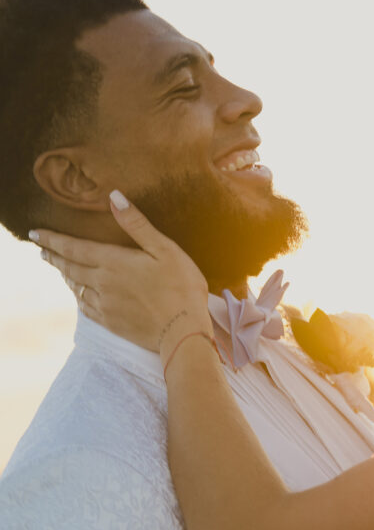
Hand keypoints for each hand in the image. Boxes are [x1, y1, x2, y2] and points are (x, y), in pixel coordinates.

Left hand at [31, 190, 211, 357]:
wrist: (183, 333)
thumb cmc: (181, 287)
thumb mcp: (165, 249)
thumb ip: (137, 224)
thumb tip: (114, 196)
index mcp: (113, 262)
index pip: (73, 247)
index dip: (52, 239)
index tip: (36, 233)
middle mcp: (102, 283)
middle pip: (69, 267)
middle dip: (54, 257)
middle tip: (42, 250)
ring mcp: (105, 304)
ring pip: (76, 287)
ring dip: (66, 276)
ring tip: (60, 269)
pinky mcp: (111, 322)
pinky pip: (85, 307)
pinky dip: (78, 297)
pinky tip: (80, 296)